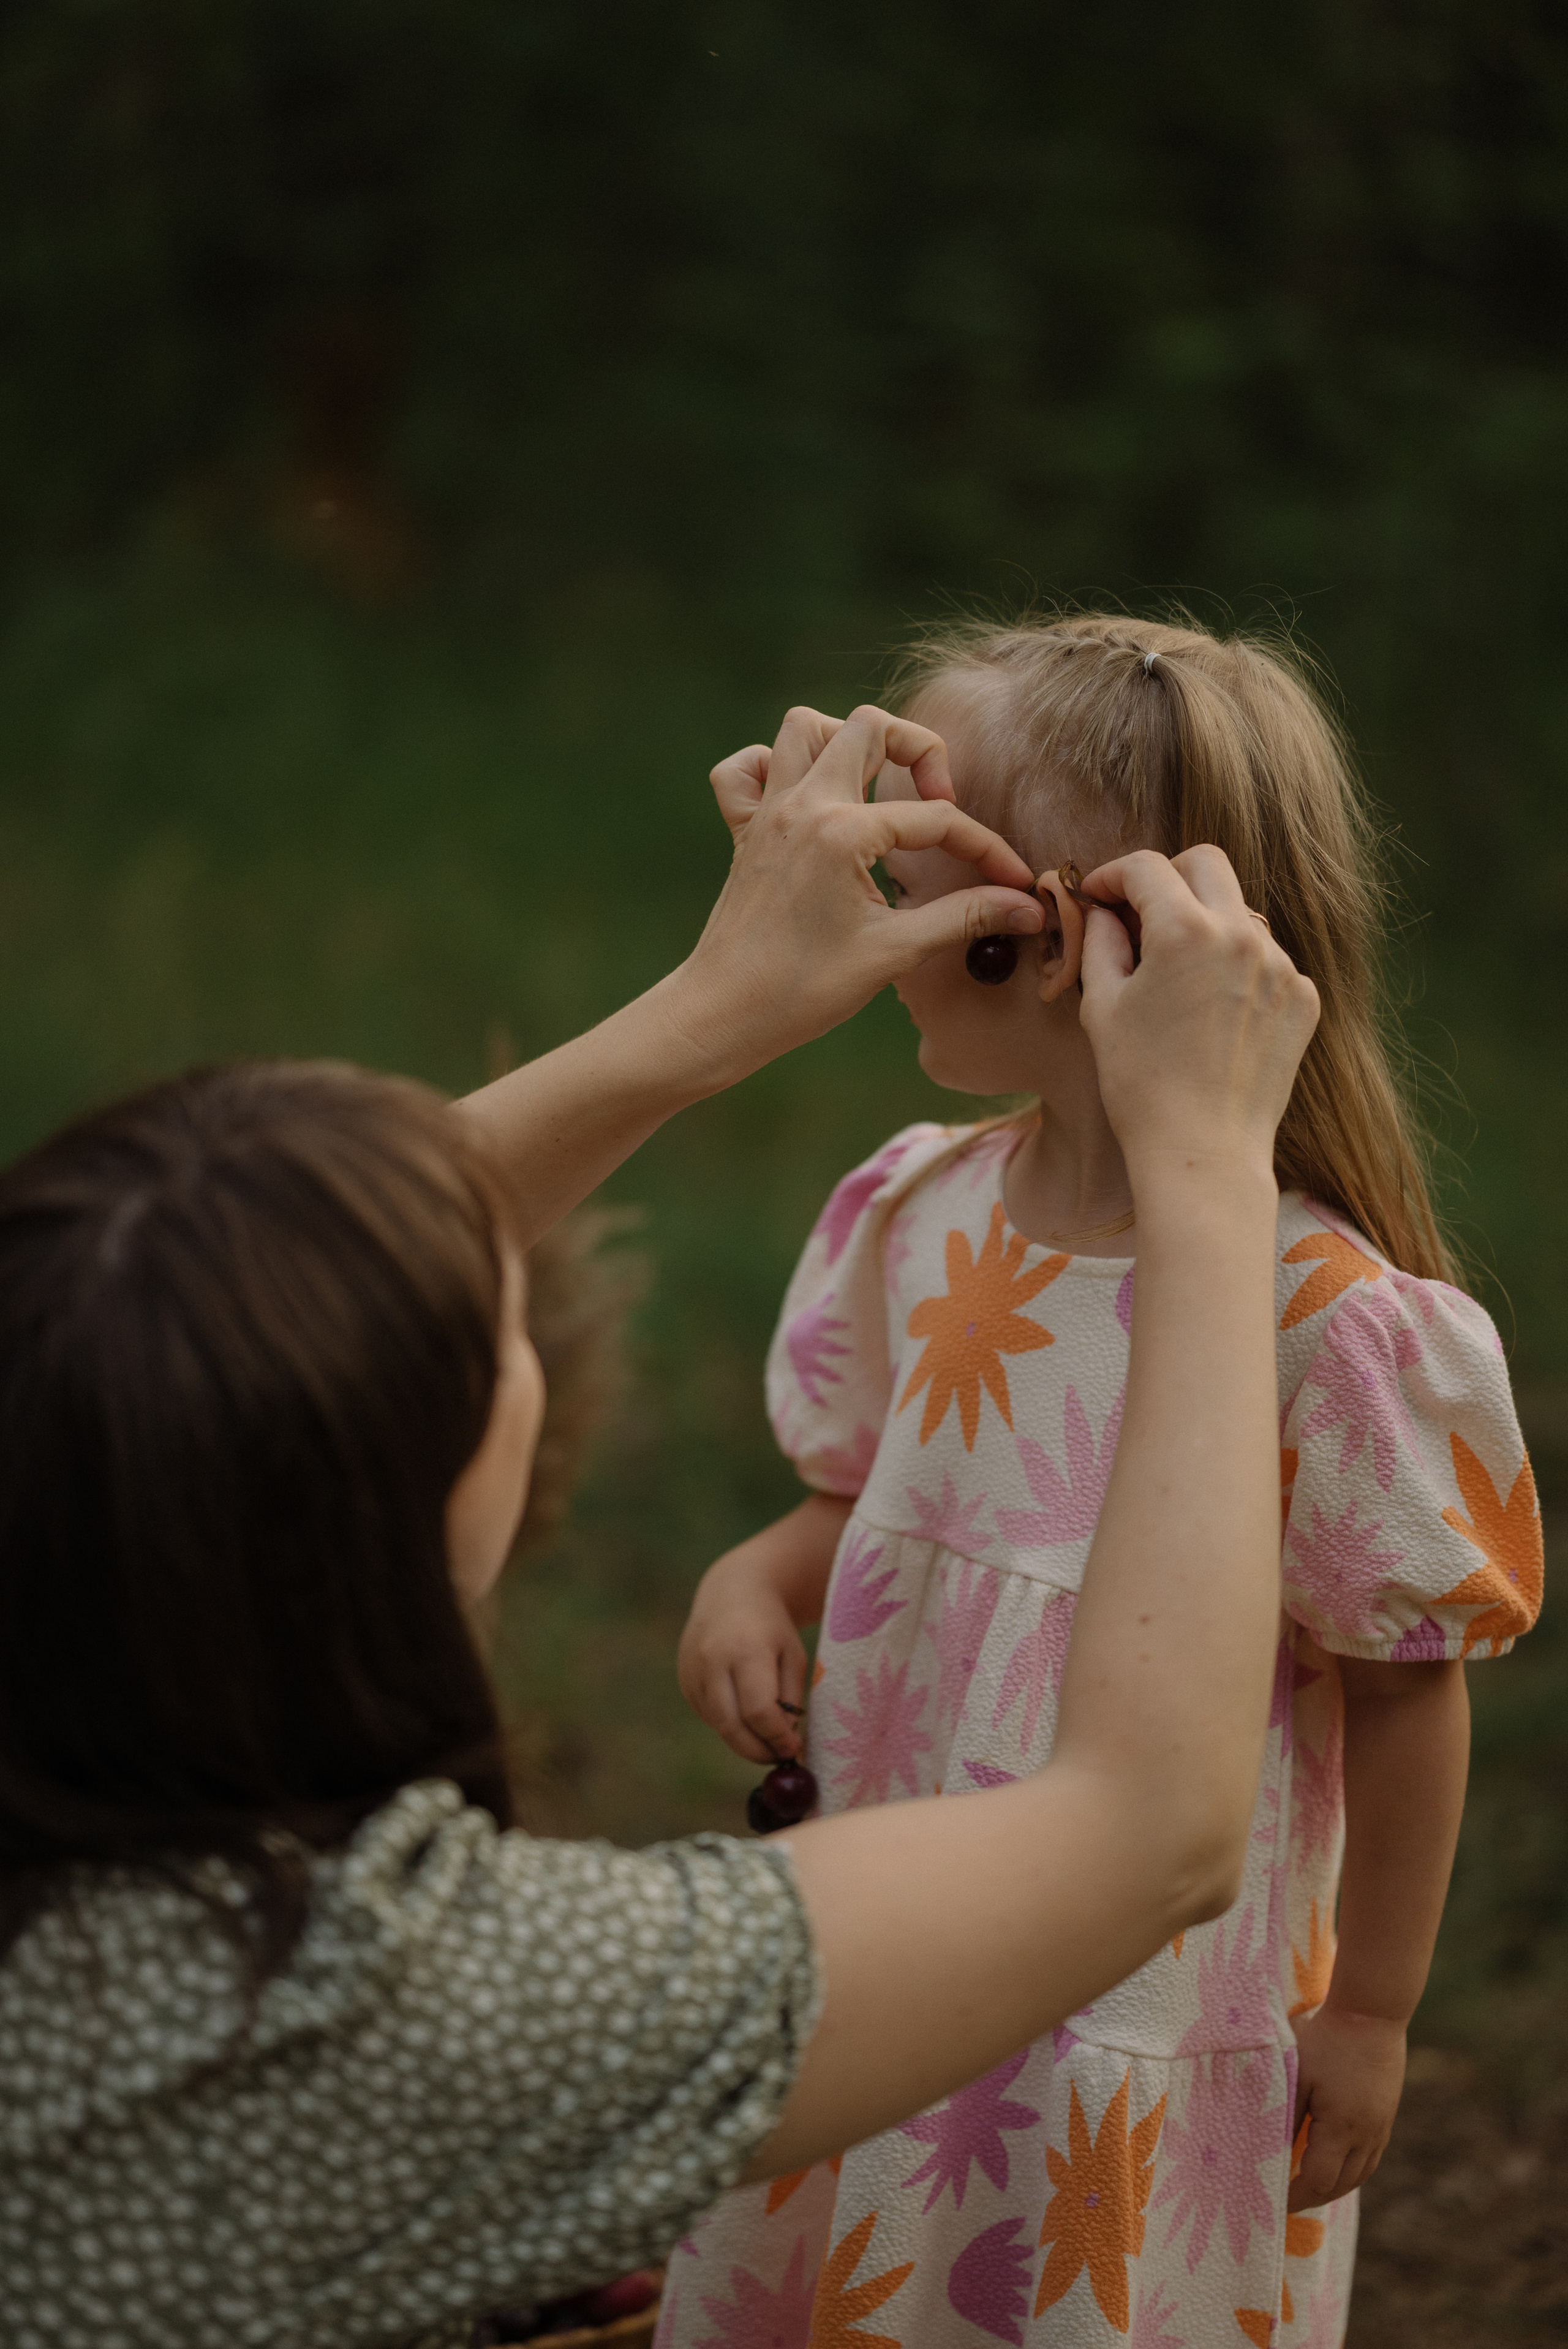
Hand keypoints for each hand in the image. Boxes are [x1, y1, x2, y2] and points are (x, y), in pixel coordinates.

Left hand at [659, 705, 1043, 1089]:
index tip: (1013, 881)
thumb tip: (1026, 907)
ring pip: (803, 728)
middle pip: (868, 727)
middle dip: (917, 749)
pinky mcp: (742, 833)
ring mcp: (767, 814)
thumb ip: (964, 917)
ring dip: (846, 742)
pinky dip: (771, 767)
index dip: (984, 848)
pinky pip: (743, 771)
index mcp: (842, 832)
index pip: (934, 819)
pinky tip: (802, 799)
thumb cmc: (803, 990)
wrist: (721, 1015)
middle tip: (935, 802)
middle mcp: (802, 805)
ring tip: (875, 787)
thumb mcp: (894, 952)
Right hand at [678, 1551, 809, 1766]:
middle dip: (757, 1751)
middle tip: (778, 1757)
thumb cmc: (771, 1627)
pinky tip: (744, 1709)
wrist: (732, 1593)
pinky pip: (709, 1715)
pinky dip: (729, 1723)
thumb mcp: (792, 1656)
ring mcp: (693, 1671)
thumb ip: (789, 1699)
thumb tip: (783, 1743)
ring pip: (719, 1725)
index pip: (759, 1711)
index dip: (777, 1738)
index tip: (793, 1749)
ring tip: (767, 1735)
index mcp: (746, 1649)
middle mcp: (713, 1661)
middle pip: (732, 1726)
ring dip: (744, 1740)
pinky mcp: (684, 1680)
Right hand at [1076, 846, 1319, 1183]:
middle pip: (1206, 864)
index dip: (1112, 875)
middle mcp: (1242, 935)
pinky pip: (1267, 958)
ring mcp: (1281, 966)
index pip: (1147, 867)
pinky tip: (1213, 1009)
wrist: (1203, 1152)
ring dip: (1205, 923)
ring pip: (1239, 912)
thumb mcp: (1103, 1006)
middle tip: (1140, 913)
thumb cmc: (1142, 1084)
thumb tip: (1102, 910)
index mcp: (1185, 931)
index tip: (1097, 895)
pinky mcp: (1302, 998)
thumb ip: (1100, 941)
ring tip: (1177, 972)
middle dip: (1167, 877)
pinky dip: (1237, 967)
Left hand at [1289, 2006, 1406, 2209]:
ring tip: (1308, 2188)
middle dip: (1312, 2197)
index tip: (1274, 2202)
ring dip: (1333, 2186)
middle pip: (1340, 2186)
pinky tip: (1334, 2163)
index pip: (1316, 2181)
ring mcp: (1380, 2128)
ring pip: (1359, 2176)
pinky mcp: (1385, 2117)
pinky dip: (1350, 2169)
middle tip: (1286, 2201)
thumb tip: (1271, 2150)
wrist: (1371, 2014)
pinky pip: (1369, 2158)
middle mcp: (1366, 2136)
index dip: (1294, 2196)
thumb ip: (1286, 2116)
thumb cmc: (1327, 2040)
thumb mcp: (1298, 2075)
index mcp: (1342, 2129)